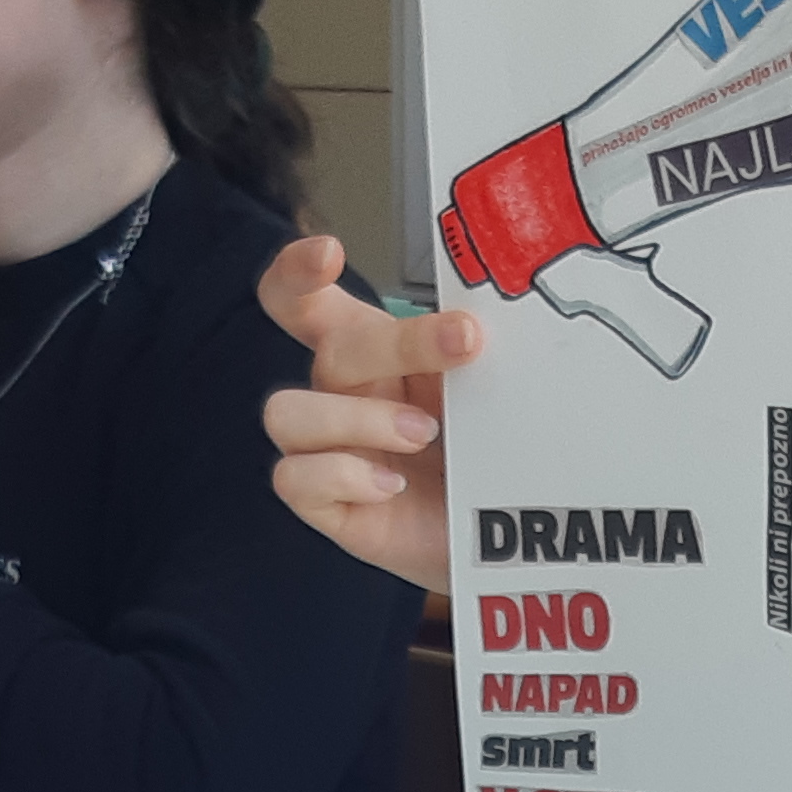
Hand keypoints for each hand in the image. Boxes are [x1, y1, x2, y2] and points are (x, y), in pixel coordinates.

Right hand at [258, 234, 479, 592]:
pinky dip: (344, 475)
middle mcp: (339, 395)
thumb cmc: (488, 451)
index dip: (297, 272)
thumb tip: (481, 316)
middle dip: (397, 344)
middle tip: (464, 344)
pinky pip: (294, 478)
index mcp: (370, 353)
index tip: (328, 253)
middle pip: (330, 351)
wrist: (505, 537)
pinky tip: (393, 485)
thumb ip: (472, 351)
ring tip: (422, 435)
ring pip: (286, 413)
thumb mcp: (486, 388)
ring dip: (360, 419)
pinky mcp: (327, 504)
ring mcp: (327, 450)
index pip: (306, 301)